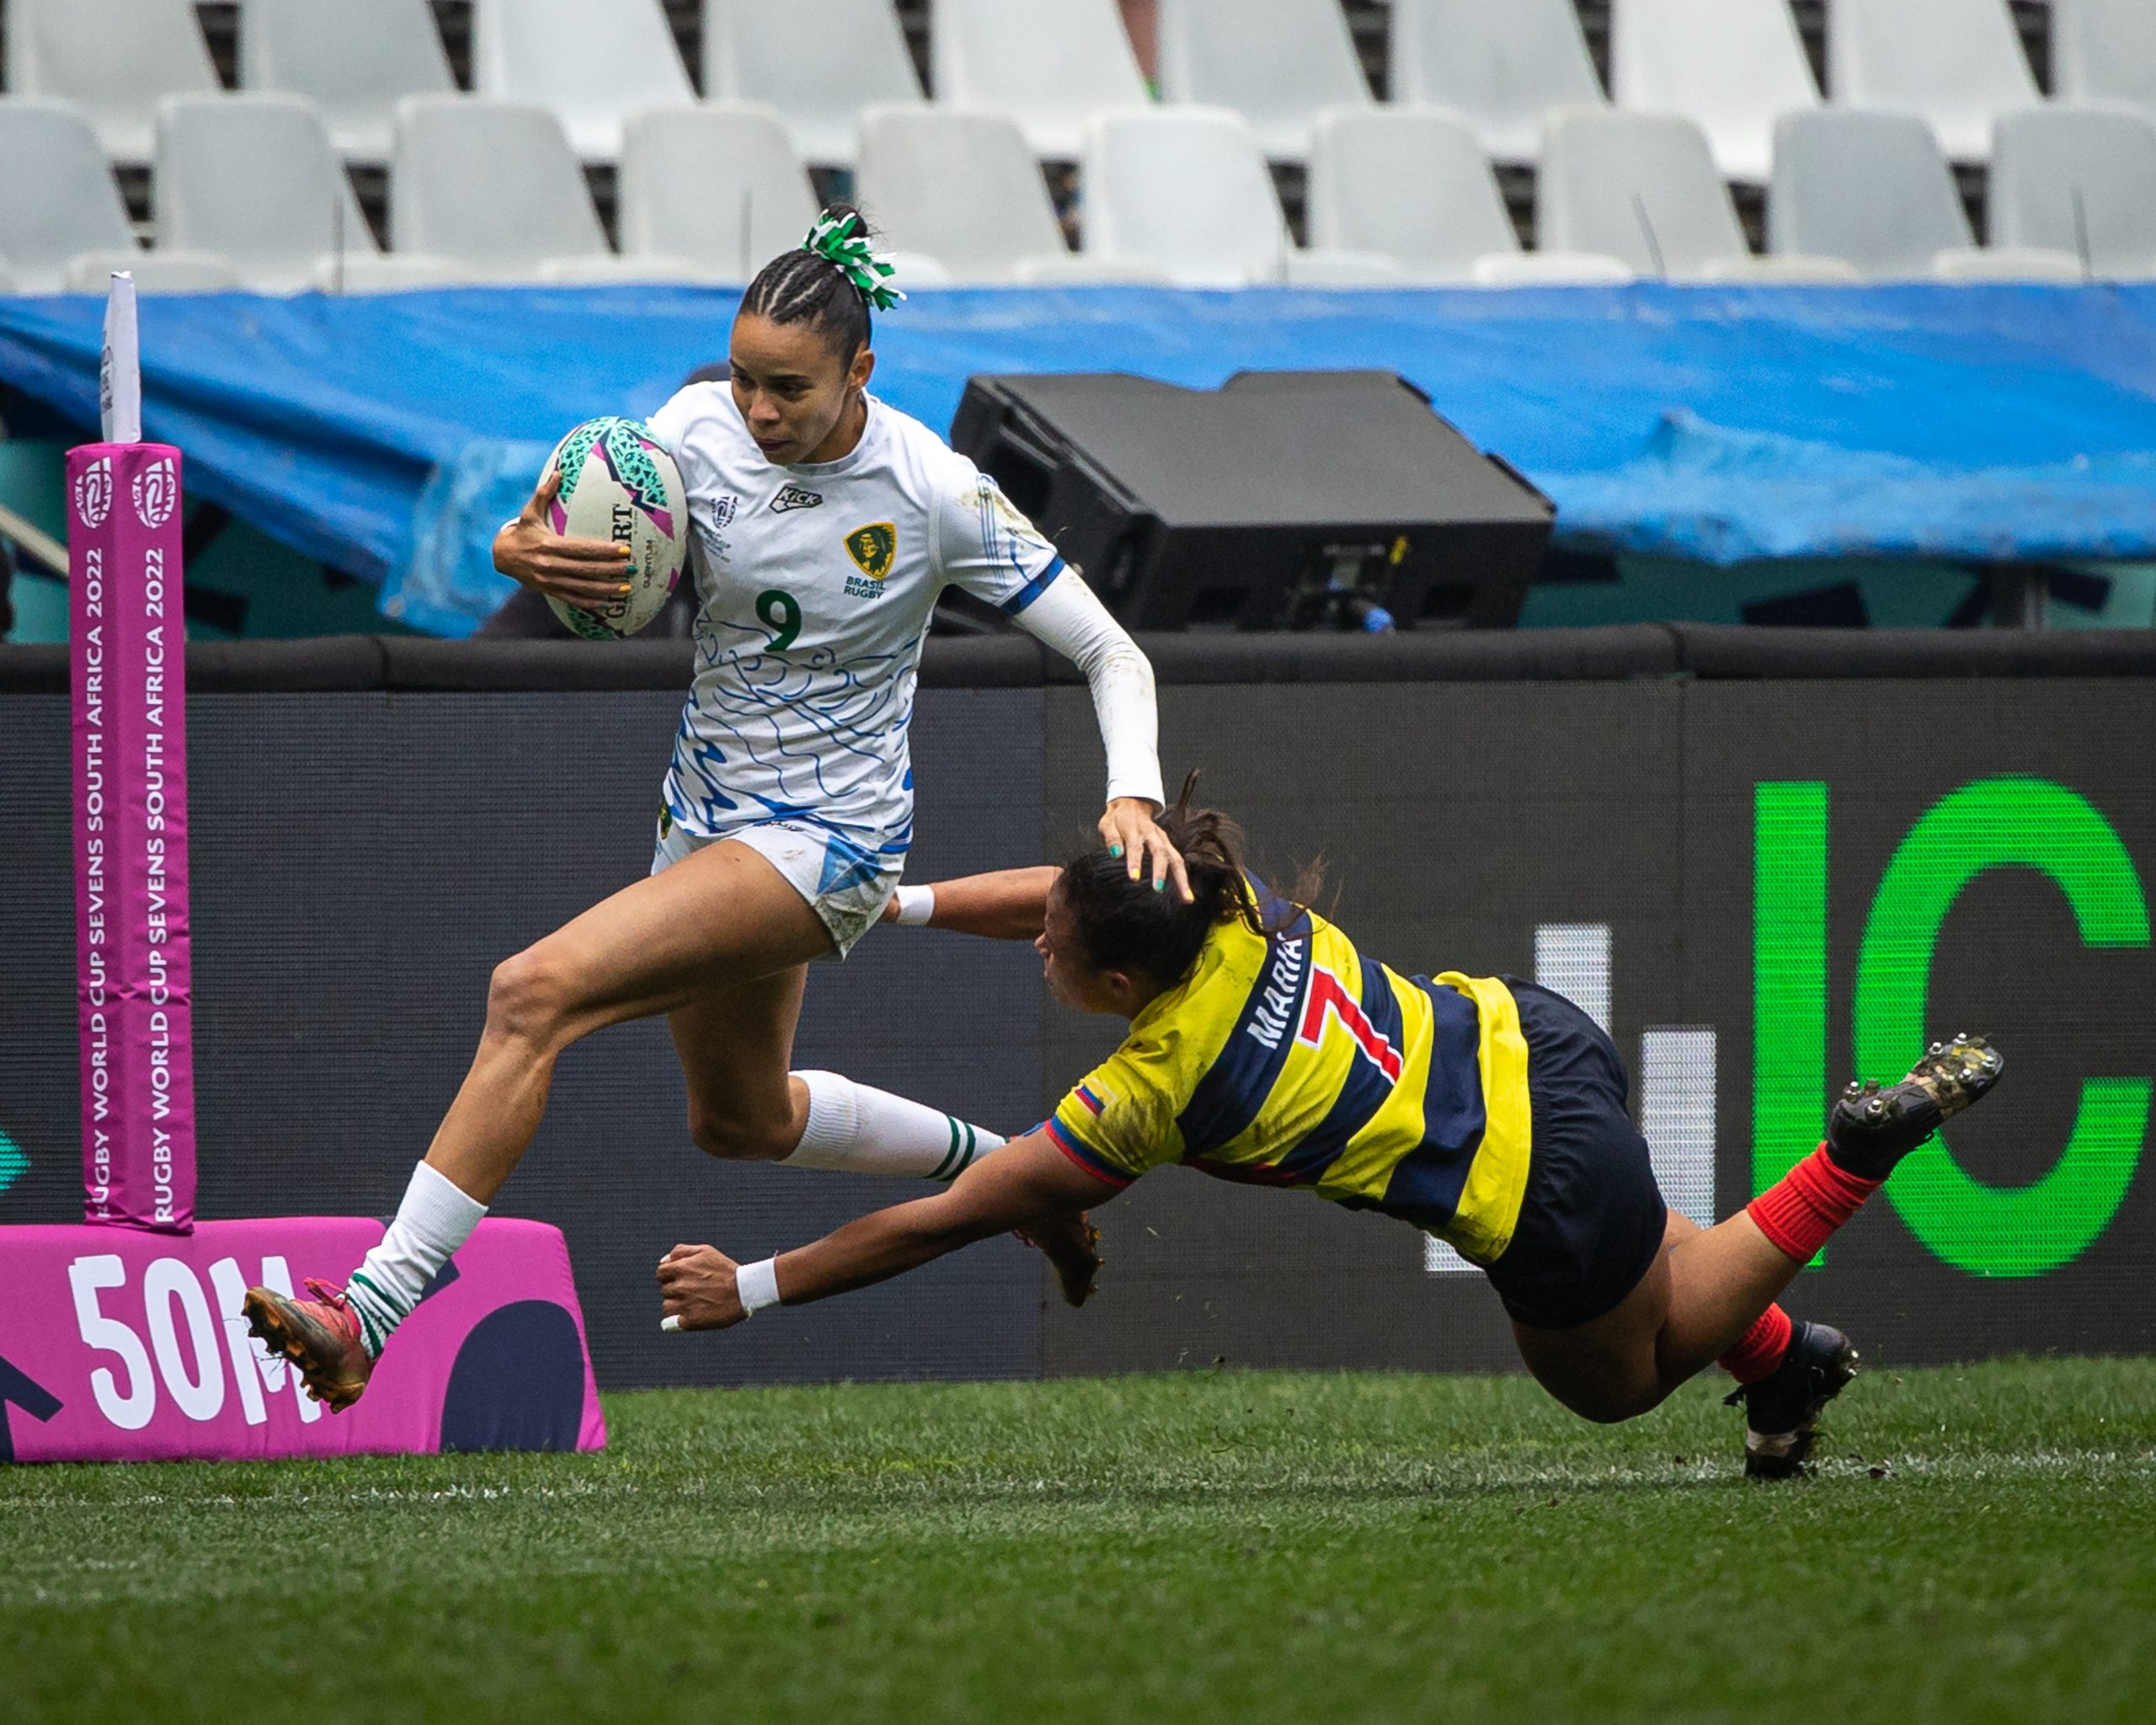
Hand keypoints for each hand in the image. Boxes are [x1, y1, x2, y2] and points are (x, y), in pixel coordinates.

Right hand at [491, 467, 632, 609]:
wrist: (501, 556)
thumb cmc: (522, 531)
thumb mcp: (530, 512)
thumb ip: (544, 494)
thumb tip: (558, 472)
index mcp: (548, 545)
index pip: (581, 549)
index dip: (603, 550)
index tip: (623, 550)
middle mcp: (549, 564)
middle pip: (586, 569)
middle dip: (611, 570)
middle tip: (631, 568)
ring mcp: (549, 580)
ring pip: (582, 587)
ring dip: (605, 589)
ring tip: (626, 588)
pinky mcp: (549, 590)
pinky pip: (572, 599)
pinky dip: (589, 602)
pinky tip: (606, 603)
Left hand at [656, 1243, 748, 1330]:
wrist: (745, 1290)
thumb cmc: (725, 1269)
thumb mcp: (705, 1251)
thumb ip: (680, 1251)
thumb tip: (663, 1262)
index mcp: (681, 1268)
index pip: (661, 1273)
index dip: (670, 1275)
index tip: (682, 1278)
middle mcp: (680, 1286)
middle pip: (665, 1289)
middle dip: (676, 1289)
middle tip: (693, 1290)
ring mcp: (684, 1304)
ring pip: (667, 1306)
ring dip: (676, 1304)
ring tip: (694, 1303)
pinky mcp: (690, 1321)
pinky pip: (669, 1324)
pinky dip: (673, 1322)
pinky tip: (683, 1319)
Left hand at [1099, 798, 1192, 901]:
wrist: (1132, 804)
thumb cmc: (1117, 819)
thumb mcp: (1107, 824)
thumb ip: (1111, 838)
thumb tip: (1115, 853)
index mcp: (1134, 827)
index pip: (1135, 845)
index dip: (1135, 861)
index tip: (1134, 878)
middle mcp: (1152, 832)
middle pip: (1160, 851)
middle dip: (1160, 871)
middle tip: (1158, 889)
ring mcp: (1163, 838)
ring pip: (1175, 857)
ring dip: (1181, 878)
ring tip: (1187, 898)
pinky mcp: (1168, 844)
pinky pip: (1178, 860)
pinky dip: (1182, 877)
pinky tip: (1185, 893)